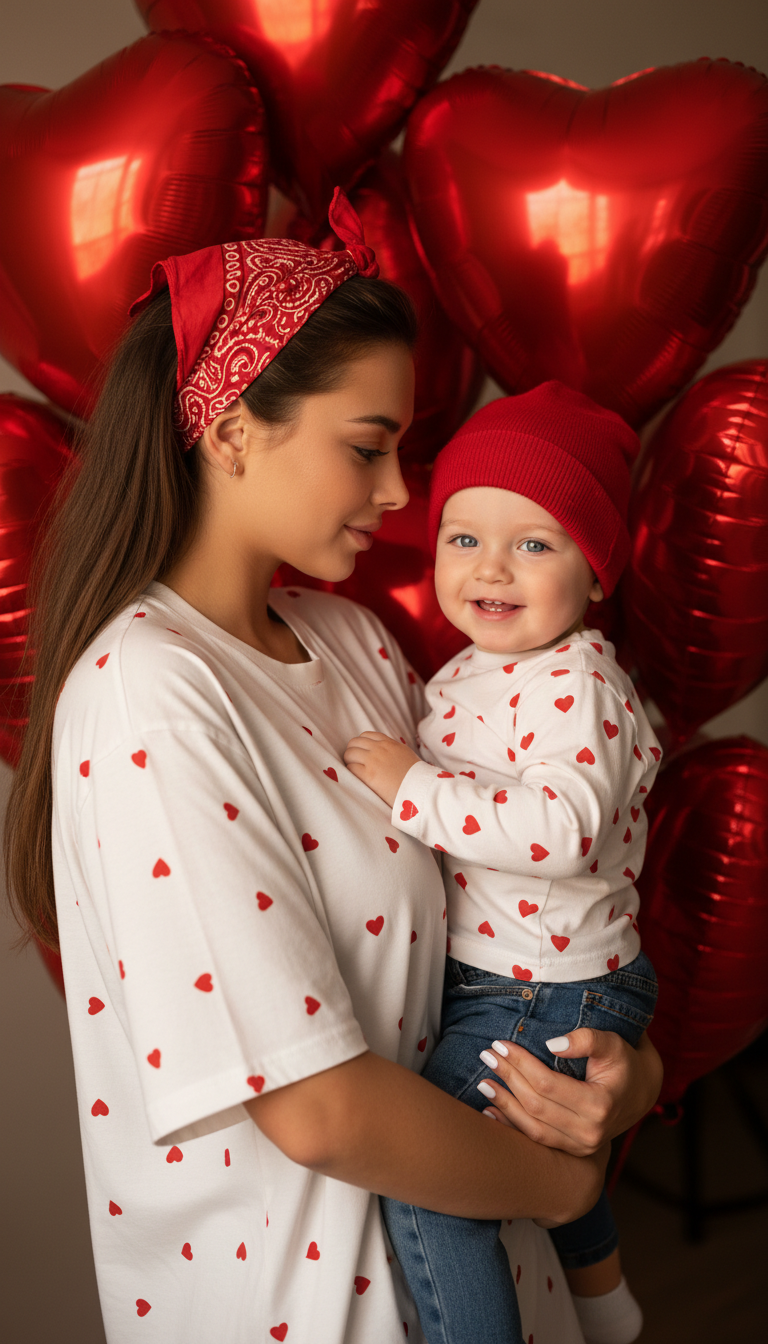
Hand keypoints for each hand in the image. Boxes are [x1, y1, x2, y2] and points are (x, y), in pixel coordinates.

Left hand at [343, 731, 420, 806]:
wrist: (419, 790)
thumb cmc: (415, 776)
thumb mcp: (406, 755)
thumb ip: (393, 750)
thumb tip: (384, 752)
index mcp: (389, 743)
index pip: (366, 735)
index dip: (361, 744)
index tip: (362, 753)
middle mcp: (380, 748)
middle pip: (354, 742)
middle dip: (352, 751)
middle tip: (355, 762)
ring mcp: (373, 760)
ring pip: (349, 753)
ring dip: (349, 761)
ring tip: (354, 770)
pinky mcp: (368, 775)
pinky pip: (351, 767)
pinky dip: (351, 772)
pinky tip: (357, 778)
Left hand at [477, 1028, 662, 1156]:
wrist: (640, 1093)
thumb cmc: (624, 1063)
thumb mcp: (612, 1044)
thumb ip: (586, 1039)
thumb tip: (551, 1043)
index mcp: (599, 1105)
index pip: (547, 1084)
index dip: (521, 1064)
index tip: (501, 1044)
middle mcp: (590, 1132)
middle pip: (536, 1105)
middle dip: (508, 1078)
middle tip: (487, 1055)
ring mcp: (581, 1146)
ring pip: (532, 1128)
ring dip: (504, 1104)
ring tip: (483, 1083)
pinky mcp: (573, 1150)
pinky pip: (536, 1140)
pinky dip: (511, 1125)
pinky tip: (491, 1110)